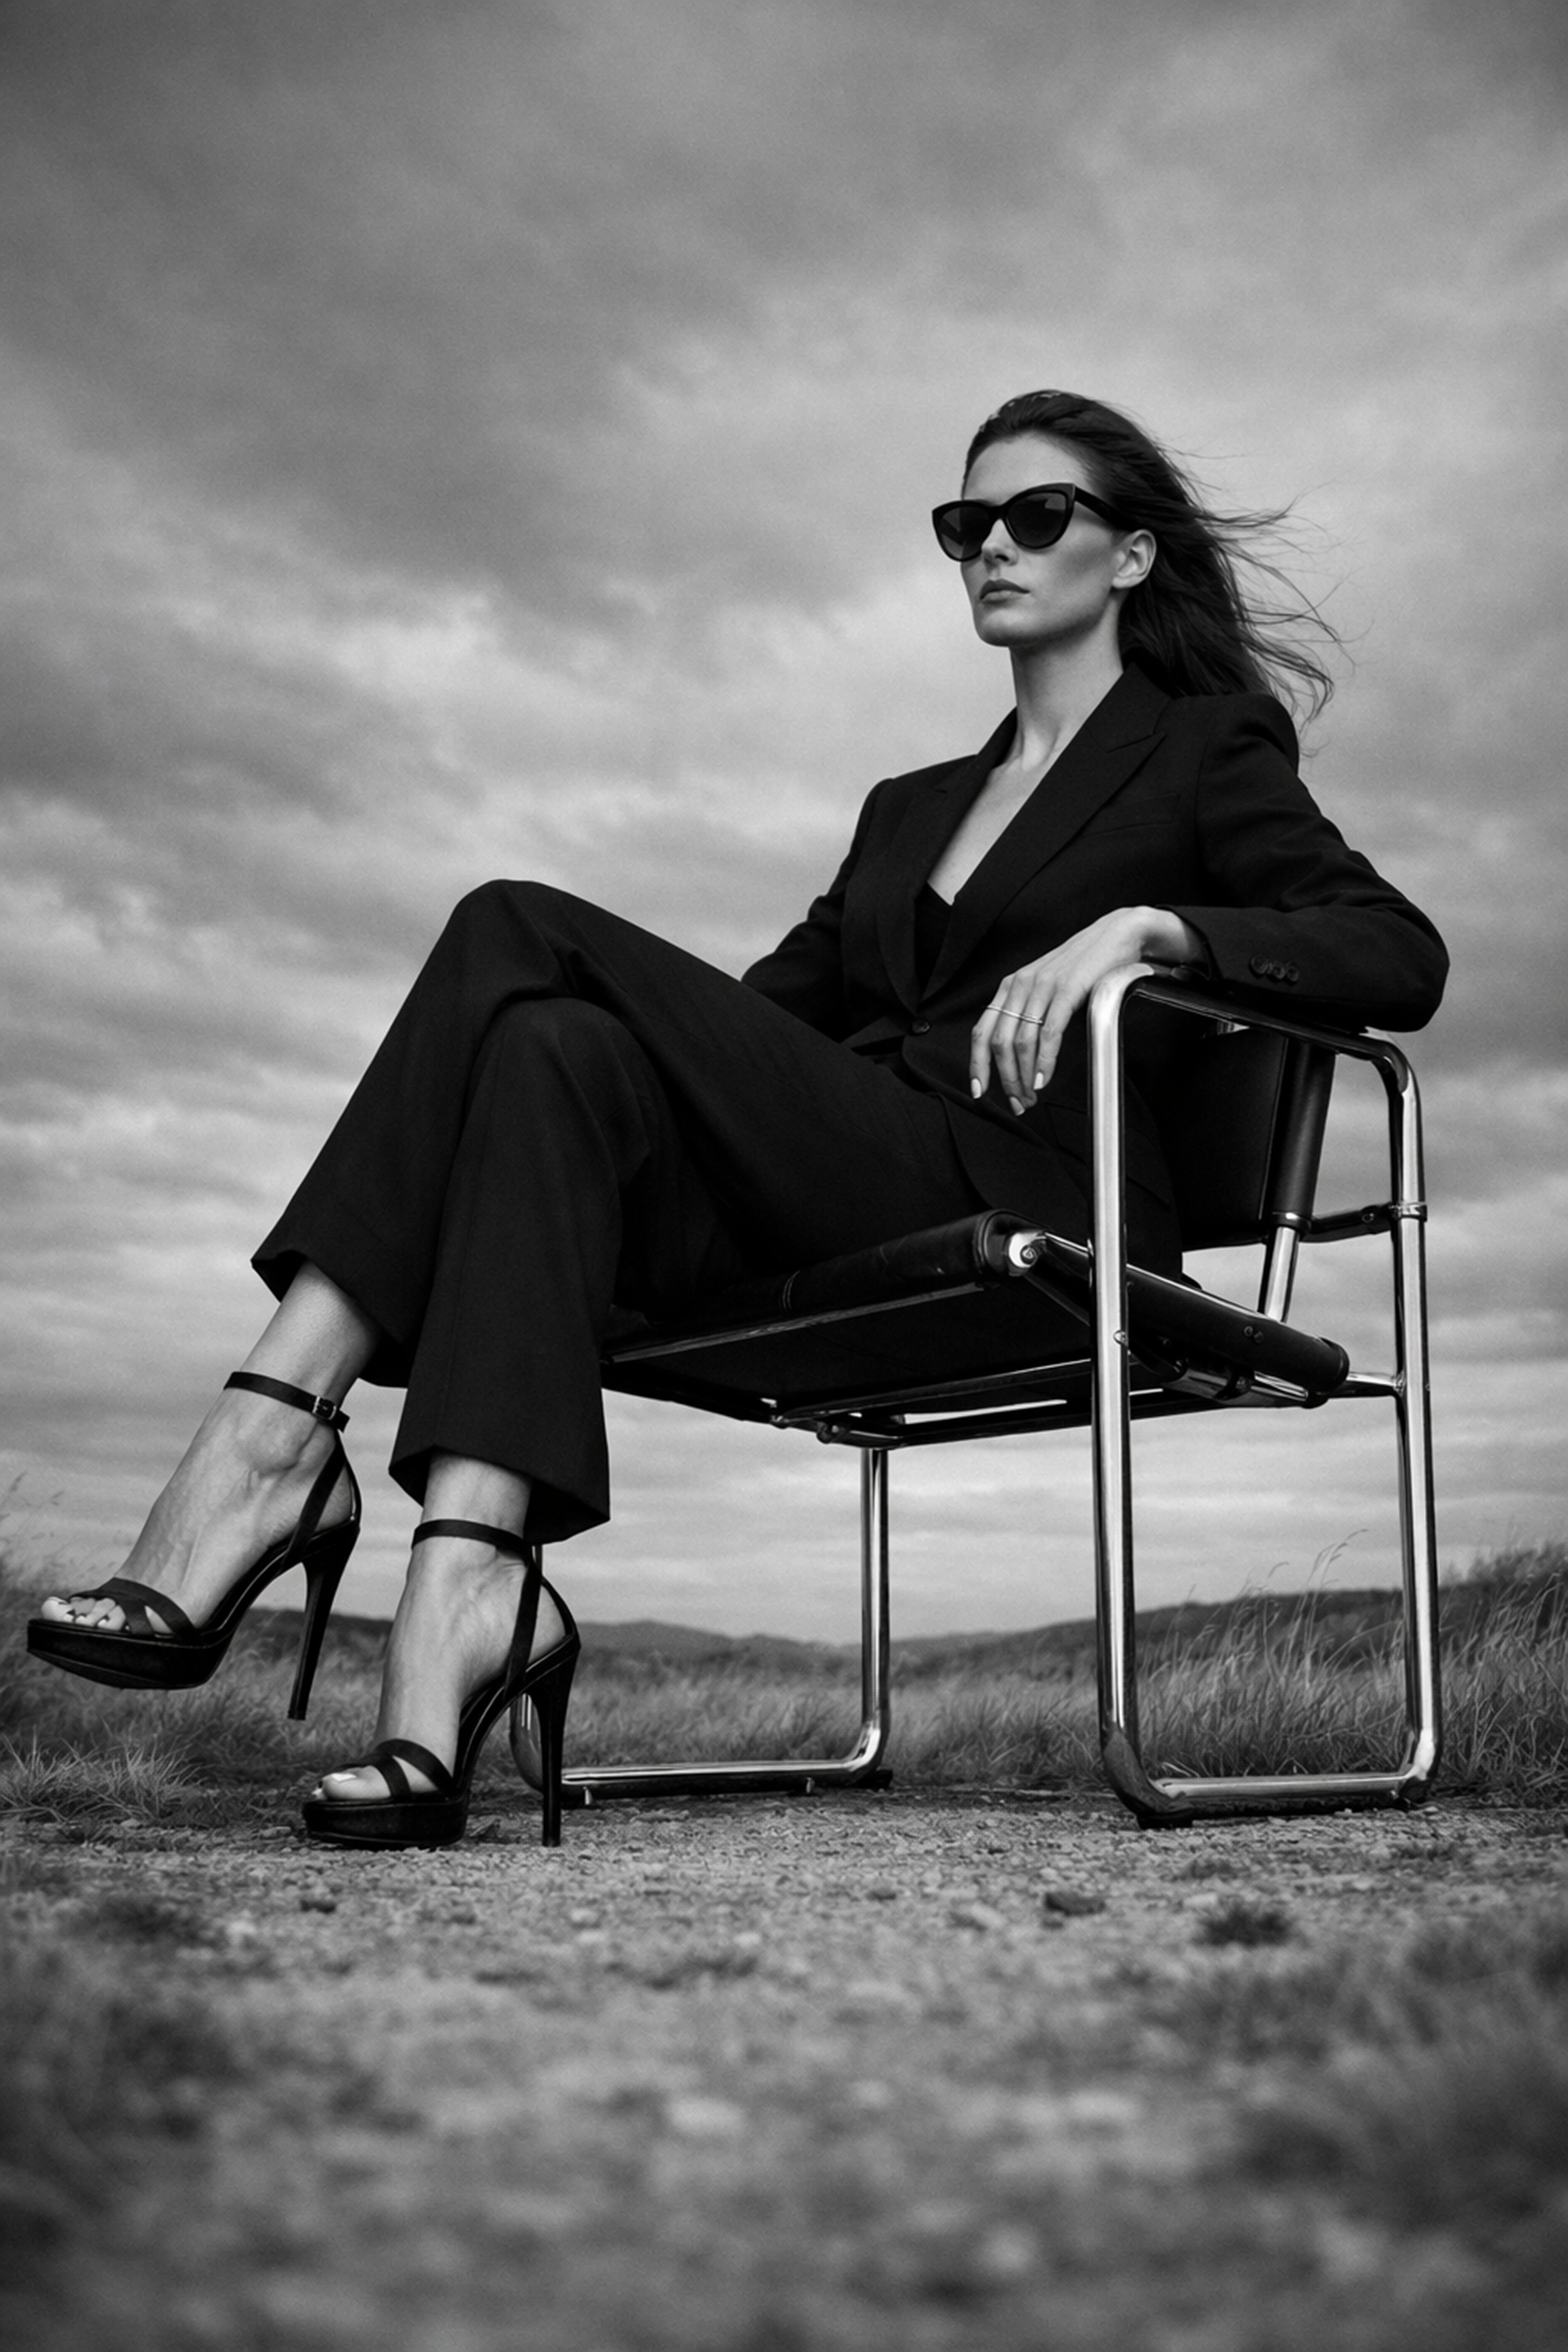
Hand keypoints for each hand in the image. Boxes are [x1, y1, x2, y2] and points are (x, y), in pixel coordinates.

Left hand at [969, 906, 1203, 1114]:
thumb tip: (1019, 1054)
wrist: (1115, 935)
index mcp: (1010, 987)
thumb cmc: (1083, 965)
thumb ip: (1029, 1012)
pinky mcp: (1067, 989)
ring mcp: (1043, 986)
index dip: (977, 1065)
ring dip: (1024, 1076)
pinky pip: (1049, 1032)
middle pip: (998, 1042)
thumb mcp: (1045, 986)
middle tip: (1017, 1102)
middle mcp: (1020, 985)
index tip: (980, 1090)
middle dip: (1004, 1079)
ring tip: (1032, 1095)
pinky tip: (1044, 1078)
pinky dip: (1044, 1061)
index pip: (982, 1031)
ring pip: (1021, 1041)